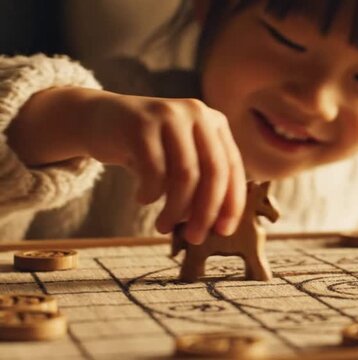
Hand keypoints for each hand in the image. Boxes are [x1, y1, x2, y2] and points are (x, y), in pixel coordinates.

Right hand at [82, 90, 245, 243]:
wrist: (100, 120)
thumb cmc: (147, 150)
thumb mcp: (181, 161)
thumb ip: (201, 185)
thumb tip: (215, 226)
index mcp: (216, 123)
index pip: (232, 167)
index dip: (231, 202)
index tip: (223, 232)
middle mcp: (198, 113)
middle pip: (213, 171)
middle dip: (206, 211)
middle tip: (194, 238)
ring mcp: (170, 115)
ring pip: (185, 174)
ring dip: (176, 209)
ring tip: (163, 226)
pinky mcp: (141, 123)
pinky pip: (154, 170)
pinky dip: (151, 193)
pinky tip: (143, 199)